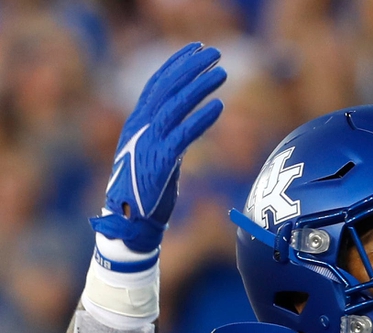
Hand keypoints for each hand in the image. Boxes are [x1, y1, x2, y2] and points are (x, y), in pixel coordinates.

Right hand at [90, 43, 225, 252]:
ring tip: (222, 73)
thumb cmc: (144, 192)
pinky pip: (183, 134)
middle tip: (214, 52)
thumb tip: (186, 122)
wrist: (130, 222)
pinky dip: (200, 119)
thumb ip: (167, 136)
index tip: (196, 49)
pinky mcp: (159, 161)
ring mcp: (148, 143)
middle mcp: (140, 127)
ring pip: (175, 106)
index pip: (157, 84)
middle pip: (167, 87)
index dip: (176, 64)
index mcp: (136, 123)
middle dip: (191, 67)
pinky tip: (219, 106)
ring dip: (199, 86)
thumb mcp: (154, 156)